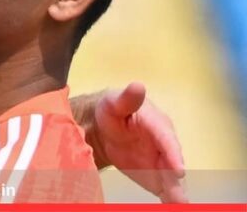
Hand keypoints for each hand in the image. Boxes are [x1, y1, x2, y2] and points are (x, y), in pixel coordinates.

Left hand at [94, 82, 186, 202]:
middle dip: (176, 180)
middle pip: (172, 163)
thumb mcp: (115, 101)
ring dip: (176, 193)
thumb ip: (127, 98)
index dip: (173, 154)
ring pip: (171, 179)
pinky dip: (169, 198)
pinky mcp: (154, 174)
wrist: (105, 127)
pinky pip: (164, 188)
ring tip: (178, 205)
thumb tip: (137, 86)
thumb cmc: (113, 109)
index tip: (179, 170)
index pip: (167, 140)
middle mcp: (164, 144)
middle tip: (180, 198)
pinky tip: (172, 206)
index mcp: (157, 124)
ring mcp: (160, 161)